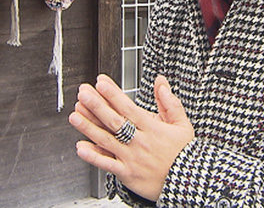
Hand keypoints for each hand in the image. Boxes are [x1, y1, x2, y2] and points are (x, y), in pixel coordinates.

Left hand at [69, 74, 194, 200]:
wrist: (188, 182)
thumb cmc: (184, 153)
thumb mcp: (182, 124)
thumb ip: (169, 102)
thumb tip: (160, 82)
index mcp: (152, 128)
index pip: (128, 107)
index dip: (113, 94)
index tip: (101, 83)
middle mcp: (139, 142)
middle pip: (114, 121)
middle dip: (96, 105)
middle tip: (83, 93)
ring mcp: (132, 158)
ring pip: (106, 140)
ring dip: (89, 127)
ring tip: (75, 115)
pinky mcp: (127, 174)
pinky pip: (107, 164)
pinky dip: (93, 156)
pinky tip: (80, 147)